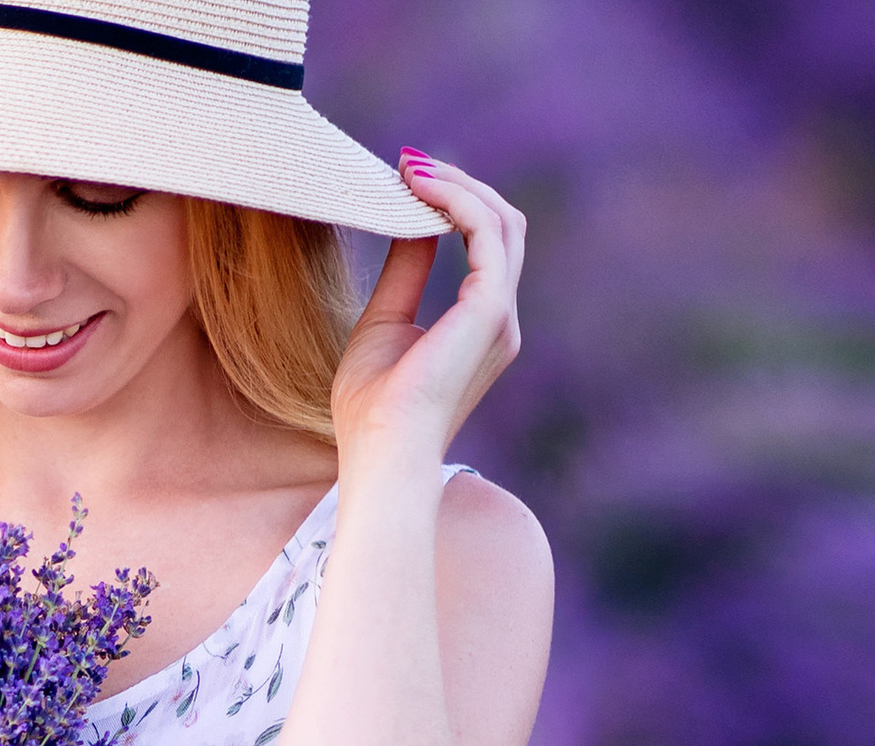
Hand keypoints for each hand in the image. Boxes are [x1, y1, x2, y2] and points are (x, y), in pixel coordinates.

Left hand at [331, 154, 526, 465]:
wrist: (380, 453)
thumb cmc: (372, 410)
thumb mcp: (384, 322)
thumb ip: (406, 271)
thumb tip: (413, 219)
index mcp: (481, 326)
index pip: (486, 245)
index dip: (455, 204)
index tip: (408, 179)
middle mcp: (500, 320)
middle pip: (502, 225)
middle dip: (460, 185)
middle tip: (409, 163)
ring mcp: (500, 316)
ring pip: (499, 220)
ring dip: (457, 185)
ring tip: (410, 167)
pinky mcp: (489, 310)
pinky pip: (485, 232)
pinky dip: (456, 201)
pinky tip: (417, 187)